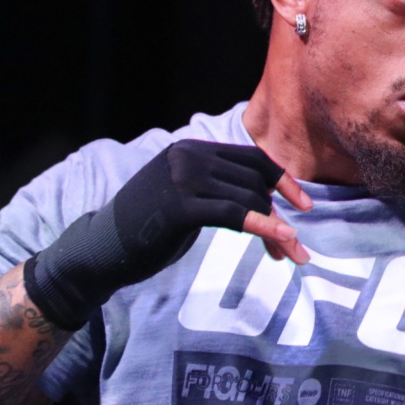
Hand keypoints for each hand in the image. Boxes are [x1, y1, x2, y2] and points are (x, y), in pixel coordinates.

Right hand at [25, 141, 312, 328]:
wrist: (101, 250)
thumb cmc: (148, 228)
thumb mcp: (185, 194)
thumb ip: (218, 186)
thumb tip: (269, 196)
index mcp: (192, 148)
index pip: (252, 158)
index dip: (282, 180)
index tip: (303, 205)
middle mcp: (188, 156)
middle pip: (255, 180)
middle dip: (280, 214)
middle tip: (292, 248)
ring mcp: (183, 178)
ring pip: (250, 199)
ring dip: (276, 230)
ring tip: (289, 256)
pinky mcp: (181, 207)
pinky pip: (236, 214)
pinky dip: (265, 227)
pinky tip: (284, 240)